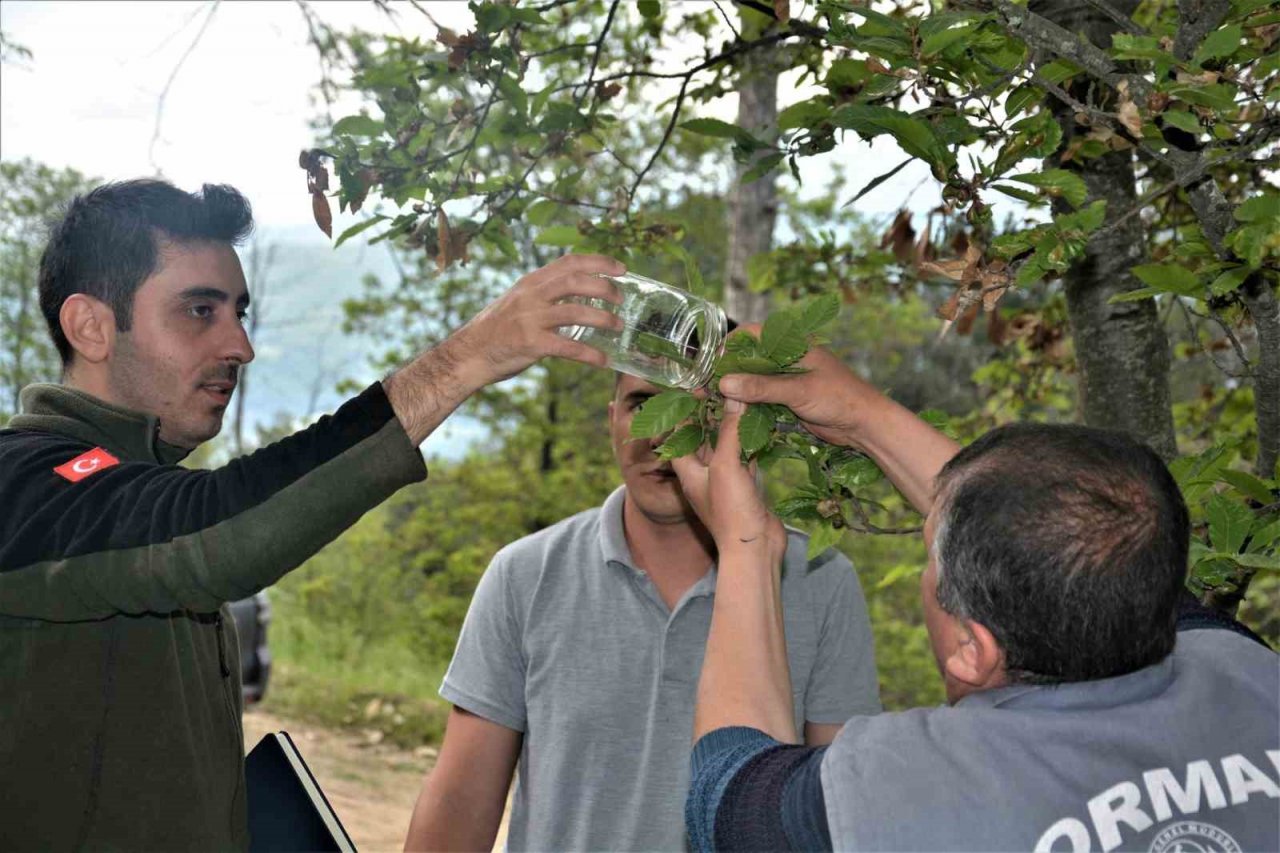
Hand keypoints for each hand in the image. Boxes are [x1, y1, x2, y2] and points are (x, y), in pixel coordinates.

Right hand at [449, 254, 625, 385]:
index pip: (570, 261)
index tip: (622, 269)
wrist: (470, 354)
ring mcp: (530, 319)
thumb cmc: (498, 329)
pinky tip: (603, 361)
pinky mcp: (530, 344)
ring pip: (575, 312)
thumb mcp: (519, 301)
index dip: (599, 262)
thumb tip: (580, 292)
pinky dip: (589, 354)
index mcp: (531, 282)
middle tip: (622, 300)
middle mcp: (531, 296)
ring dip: (603, 319)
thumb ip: (544, 294)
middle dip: (604, 288)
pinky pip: (567, 348)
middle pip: (575, 281)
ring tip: (618, 326)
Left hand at [670, 400, 785, 559]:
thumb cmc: (731, 511)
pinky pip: (745, 459)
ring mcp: (725, 482)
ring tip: (742, 400)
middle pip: (703, 439)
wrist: (755, 549)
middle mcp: (703, 475)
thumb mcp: (726, 466)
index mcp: (688, 471)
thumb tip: (732, 396)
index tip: (697, 390)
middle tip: (724, 390)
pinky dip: (750, 443)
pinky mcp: (745, 487)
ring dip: (733, 427)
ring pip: (726, 447)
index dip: (684, 412)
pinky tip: (761, 426)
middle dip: (712, 416)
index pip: (679, 435)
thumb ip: (729, 431)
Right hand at [718, 325, 886, 449]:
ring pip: (752, 381)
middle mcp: (786, 359)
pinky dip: (747, 405)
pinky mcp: (787, 400)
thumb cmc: (839, 398)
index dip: (731, 344)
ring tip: (714, 403)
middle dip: (728, 371)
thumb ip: (762, 387)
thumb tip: (724, 383)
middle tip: (707, 388)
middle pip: (749, 359)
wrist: (864, 425)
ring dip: (735, 391)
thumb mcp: (799, 391)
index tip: (713, 363)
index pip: (753, 333)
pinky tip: (732, 414)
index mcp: (793, 344)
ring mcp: (786, 380)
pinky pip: (760, 399)